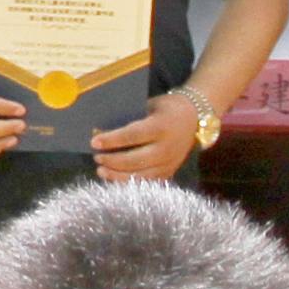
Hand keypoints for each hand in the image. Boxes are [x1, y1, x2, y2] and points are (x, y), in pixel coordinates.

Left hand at [91, 90, 205, 182]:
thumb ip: (128, 119)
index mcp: (161, 127)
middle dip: (112, 161)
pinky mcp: (169, 173)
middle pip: (134, 160)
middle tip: (97, 157)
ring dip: (117, 175)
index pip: (133, 136)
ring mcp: (169, 163)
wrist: (194, 118)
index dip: (112, 140)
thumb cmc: (165, 109)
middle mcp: (167, 148)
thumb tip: (100, 131)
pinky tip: (115, 178)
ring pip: (140, 176)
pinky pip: (147, 182)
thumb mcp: (149, 106)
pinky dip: (129, 182)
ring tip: (101, 170)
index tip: (94, 142)